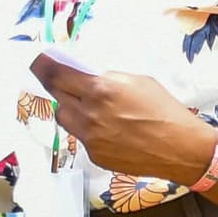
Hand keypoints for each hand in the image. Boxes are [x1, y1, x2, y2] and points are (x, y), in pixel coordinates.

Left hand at [35, 55, 217, 184]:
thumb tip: (88, 77)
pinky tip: (109, 129)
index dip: (43, 65)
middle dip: (57, 86)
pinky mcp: (95, 156)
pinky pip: (82, 137)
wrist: (180, 148)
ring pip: (65, 119)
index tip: (37, 60)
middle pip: (56, 97)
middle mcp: (88, 115)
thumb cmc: (164, 110)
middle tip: (62, 81)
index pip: (57, 75)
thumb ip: (108, 79)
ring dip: (71, 108)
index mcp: (99, 90)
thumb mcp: (137, 81)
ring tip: (89, 107)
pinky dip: (88, 129)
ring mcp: (89, 139)